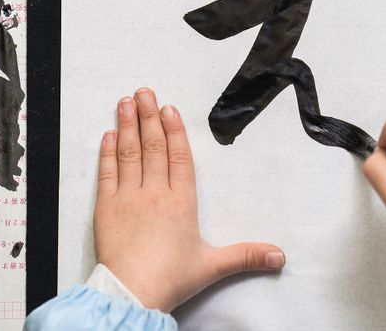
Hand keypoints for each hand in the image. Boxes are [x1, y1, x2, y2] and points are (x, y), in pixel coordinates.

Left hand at [93, 88, 285, 312]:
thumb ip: (246, 256)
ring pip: (129, 153)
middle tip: (144, 92)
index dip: (175, 131)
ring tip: (126, 102)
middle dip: (148, 117)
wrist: (133, 293)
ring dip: (127, 126)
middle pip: (153, 147)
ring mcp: (128, 198)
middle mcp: (155, 193)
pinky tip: (108, 135)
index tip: (168, 109)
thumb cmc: (170, 279)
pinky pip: (107, 173)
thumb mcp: (213, 266)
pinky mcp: (106, 208)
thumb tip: (279, 256)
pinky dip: (107, 153)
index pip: (179, 157)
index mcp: (181, 202)